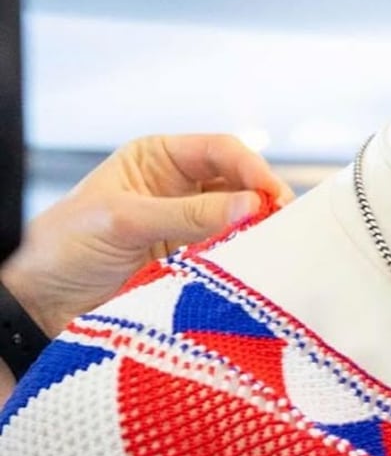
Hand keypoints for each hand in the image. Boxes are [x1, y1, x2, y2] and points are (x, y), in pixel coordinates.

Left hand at [1, 133, 291, 339]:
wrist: (41, 304)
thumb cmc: (64, 248)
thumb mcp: (124, 221)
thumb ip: (188, 214)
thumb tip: (251, 205)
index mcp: (158, 160)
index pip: (221, 151)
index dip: (252, 168)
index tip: (271, 195)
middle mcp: (179, 190)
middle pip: (239, 186)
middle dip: (263, 201)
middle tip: (283, 225)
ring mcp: (188, 229)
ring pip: (240, 224)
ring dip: (257, 235)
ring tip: (273, 249)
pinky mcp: (192, 266)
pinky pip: (230, 260)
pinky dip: (246, 264)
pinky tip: (255, 270)